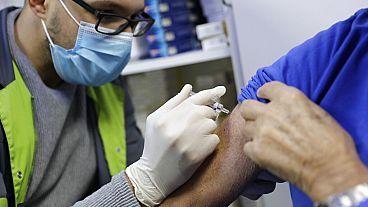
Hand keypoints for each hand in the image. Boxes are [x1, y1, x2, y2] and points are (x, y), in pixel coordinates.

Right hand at [126, 84, 225, 205]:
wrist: (153, 176)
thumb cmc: (154, 147)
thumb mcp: (155, 121)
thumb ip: (173, 103)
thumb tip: (189, 88)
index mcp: (165, 117)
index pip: (193, 99)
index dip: (210, 93)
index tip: (221, 89)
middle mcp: (175, 127)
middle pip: (205, 111)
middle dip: (206, 116)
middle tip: (199, 125)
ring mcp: (186, 141)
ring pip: (211, 124)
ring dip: (208, 130)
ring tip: (195, 138)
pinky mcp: (195, 154)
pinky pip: (214, 139)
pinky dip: (210, 142)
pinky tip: (198, 148)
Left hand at [240, 81, 367, 201]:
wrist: (330, 172)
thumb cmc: (332, 146)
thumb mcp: (320, 114)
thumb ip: (298, 105)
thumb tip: (288, 107)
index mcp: (289, 98)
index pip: (266, 88)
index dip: (264, 94)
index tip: (263, 97)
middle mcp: (272, 112)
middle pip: (247, 106)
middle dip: (252, 112)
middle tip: (259, 119)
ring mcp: (262, 131)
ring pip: (246, 127)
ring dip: (255, 132)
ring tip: (269, 140)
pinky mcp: (257, 150)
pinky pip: (248, 146)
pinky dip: (255, 150)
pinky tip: (268, 153)